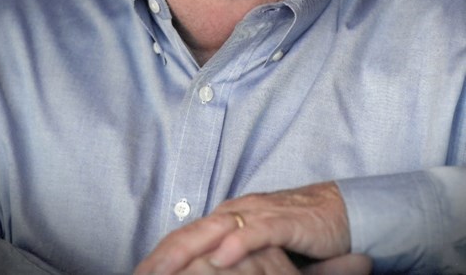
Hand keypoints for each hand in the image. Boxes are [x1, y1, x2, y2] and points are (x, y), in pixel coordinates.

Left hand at [135, 182, 358, 274]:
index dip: (162, 254)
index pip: (188, 235)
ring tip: (164, 269)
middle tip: (141, 274)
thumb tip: (208, 267)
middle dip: (165, 254)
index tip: (140, 273)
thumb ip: (232, 253)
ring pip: (219, 228)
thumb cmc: (296, 230)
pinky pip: (259, 232)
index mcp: (230, 217)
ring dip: (190, 249)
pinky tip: (221, 257)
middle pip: (195, 230)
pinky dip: (239, 243)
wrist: (339, 210)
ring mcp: (262, 213)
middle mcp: (240, 211)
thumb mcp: (256, 246)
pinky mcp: (286, 220)